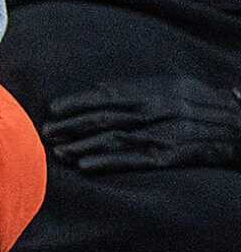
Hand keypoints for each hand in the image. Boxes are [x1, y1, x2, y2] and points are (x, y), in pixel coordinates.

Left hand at [42, 75, 240, 172]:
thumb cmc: (205, 105)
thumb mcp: (177, 86)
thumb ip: (140, 87)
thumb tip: (101, 89)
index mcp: (158, 89)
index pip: (108, 94)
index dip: (77, 102)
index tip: (54, 108)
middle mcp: (158, 109)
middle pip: (104, 117)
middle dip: (71, 125)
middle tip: (46, 131)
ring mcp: (164, 133)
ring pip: (113, 139)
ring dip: (81, 146)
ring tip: (57, 151)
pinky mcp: (171, 156)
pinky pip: (133, 160)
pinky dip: (106, 162)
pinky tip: (84, 165)